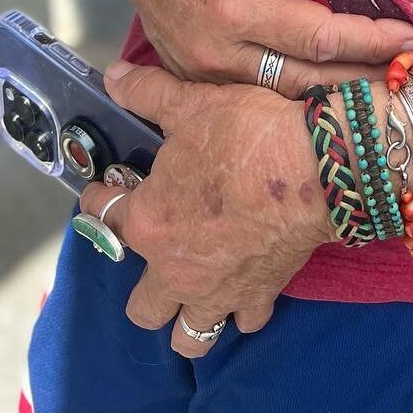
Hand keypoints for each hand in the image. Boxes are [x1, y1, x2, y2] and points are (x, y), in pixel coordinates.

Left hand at [78, 59, 334, 356]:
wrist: (315, 166)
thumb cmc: (247, 134)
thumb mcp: (192, 103)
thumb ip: (148, 93)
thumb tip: (114, 78)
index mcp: (148, 223)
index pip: (103, 216)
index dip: (98, 199)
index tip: (102, 192)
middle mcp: (175, 270)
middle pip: (141, 308)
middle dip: (142, 286)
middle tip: (157, 251)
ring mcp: (218, 291)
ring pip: (188, 335)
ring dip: (186, 317)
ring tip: (194, 290)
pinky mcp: (259, 295)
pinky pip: (244, 321)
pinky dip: (240, 309)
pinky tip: (242, 286)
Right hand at [103, 0, 412, 84]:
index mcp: (232, 7)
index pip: (317, 37)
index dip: (368, 40)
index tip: (410, 37)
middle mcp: (218, 53)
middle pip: (307, 80)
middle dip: (364, 78)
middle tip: (411, 71)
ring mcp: (205, 74)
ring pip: (283, 97)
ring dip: (335, 96)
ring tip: (386, 86)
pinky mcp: (199, 82)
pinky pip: (258, 97)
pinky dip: (299, 96)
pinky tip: (336, 89)